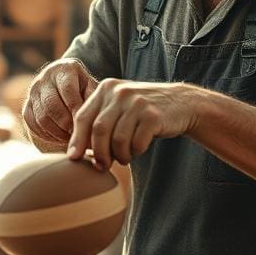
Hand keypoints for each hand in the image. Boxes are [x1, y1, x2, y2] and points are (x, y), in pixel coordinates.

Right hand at [22, 59, 97, 151]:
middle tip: (78, 134)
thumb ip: (92, 98)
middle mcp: (45, 78)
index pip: (67, 89)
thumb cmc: (83, 88)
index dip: (75, 108)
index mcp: (64, 69)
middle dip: (66, 123)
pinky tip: (60, 139)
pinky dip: (46, 135)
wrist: (65, 84)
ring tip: (71, 139)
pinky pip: (32, 124)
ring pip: (41, 117)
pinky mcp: (27, 106)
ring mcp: (33, 92)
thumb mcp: (91, 86)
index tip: (85, 123)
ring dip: (57, 132)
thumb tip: (91, 116)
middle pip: (51, 105)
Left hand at [67, 79, 197, 169]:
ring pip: (117, 139)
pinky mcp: (154, 116)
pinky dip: (135, 152)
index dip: (76, 140)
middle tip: (101, 166)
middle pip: (98, 130)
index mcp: (106, 88)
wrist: (181, 103)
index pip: (83, 117)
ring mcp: (138, 102)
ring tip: (124, 157)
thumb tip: (75, 152)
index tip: (74, 158)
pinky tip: (139, 149)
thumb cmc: (142, 111)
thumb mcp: (118, 107)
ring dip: (119, 155)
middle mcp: (120, 92)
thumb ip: (98, 121)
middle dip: (98, 153)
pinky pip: (137, 143)